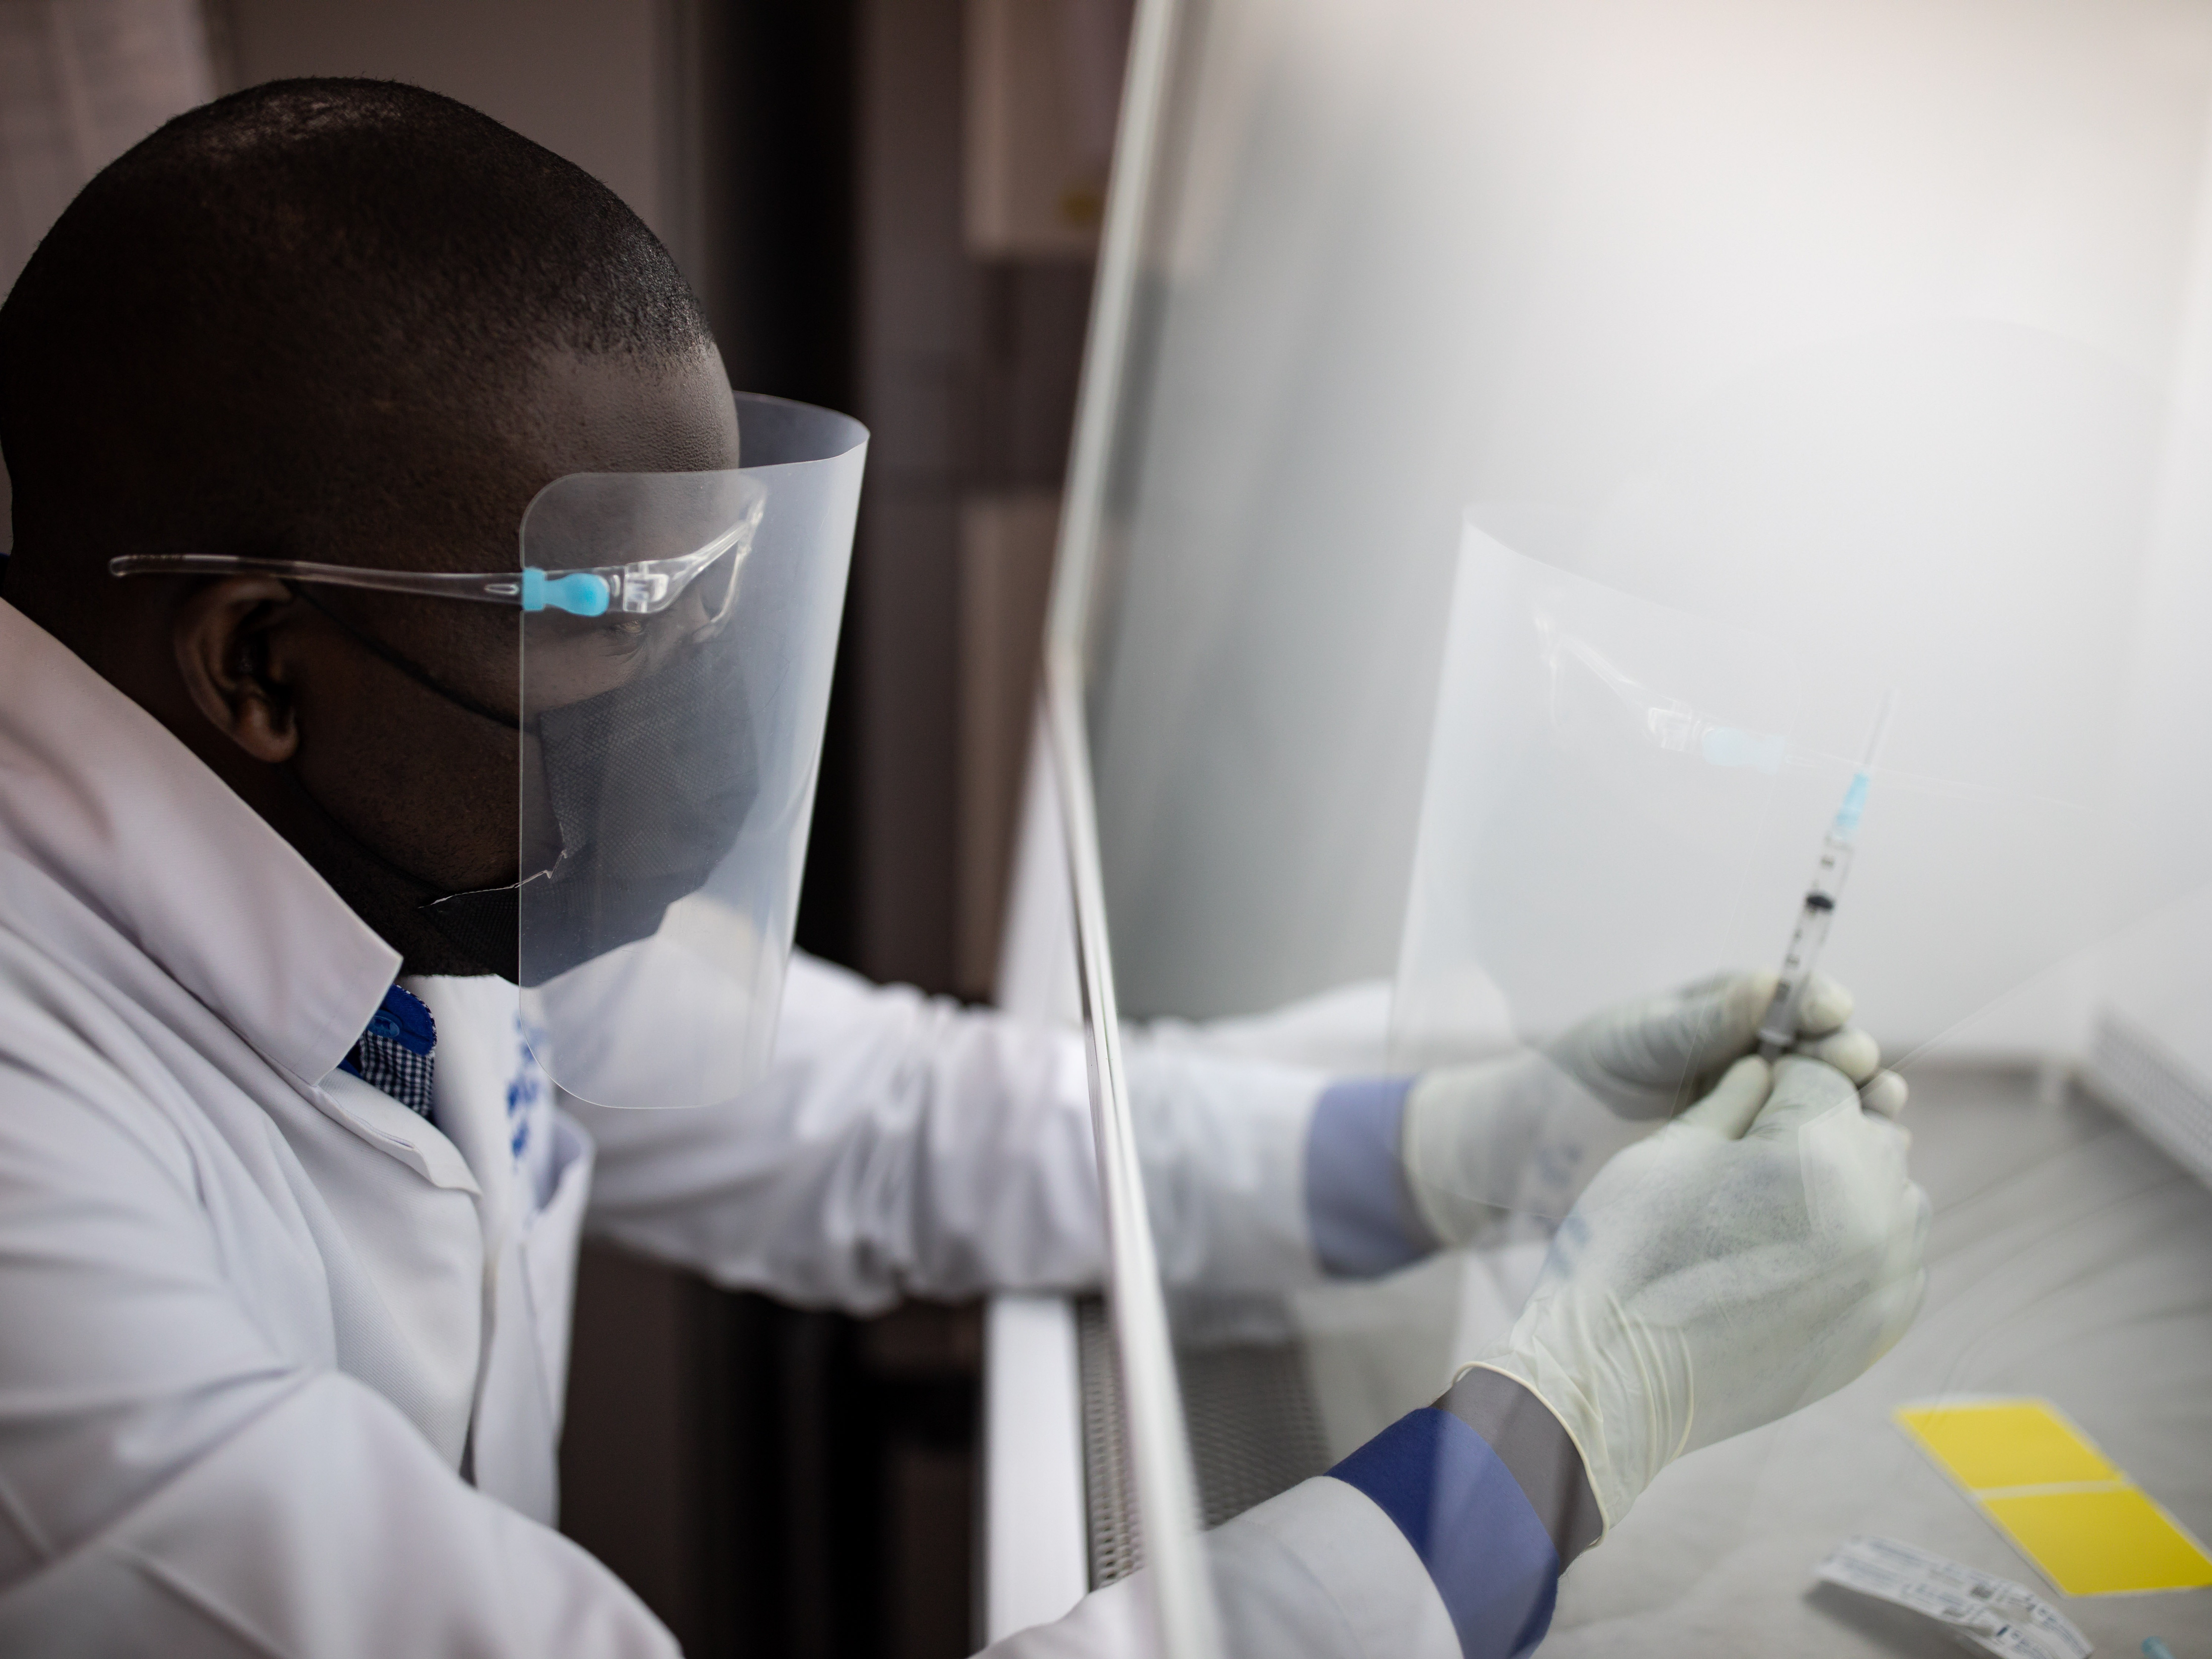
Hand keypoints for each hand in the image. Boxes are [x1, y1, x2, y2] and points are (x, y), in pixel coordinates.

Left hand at [1400, 970, 1906, 1235]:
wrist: (1541, 1152)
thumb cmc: (1580, 1077)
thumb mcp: (1636, 1041)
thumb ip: (1698, 1022)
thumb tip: (1766, 986)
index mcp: (1731, 1013)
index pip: (1792, 998)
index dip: (1817, 1002)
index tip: (1827, 1011)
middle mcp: (1757, 1059)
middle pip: (1825, 1050)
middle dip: (1847, 1053)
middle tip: (1854, 1063)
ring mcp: (1763, 1114)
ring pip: (1830, 1104)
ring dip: (1861, 1103)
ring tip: (1880, 1108)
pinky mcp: (1759, 1168)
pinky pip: (1808, 1156)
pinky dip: (1841, 1154)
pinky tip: (1866, 1161)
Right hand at [1464, 1054, 1930, 1532]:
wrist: (1617, 1380)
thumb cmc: (1629, 1252)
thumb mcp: (1671, 1148)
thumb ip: (1734, 1099)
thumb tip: (1769, 1070)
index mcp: (1821, 1154)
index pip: (1821, 1076)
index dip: (1773, 1080)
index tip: (1736, 1106)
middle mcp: (1876, 1213)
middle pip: (1870, 1132)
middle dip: (1818, 1131)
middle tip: (1747, 1163)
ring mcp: (1887, 1279)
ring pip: (1894, 1194)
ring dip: (1848, 1185)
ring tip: (1772, 1213)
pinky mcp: (1880, 1329)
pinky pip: (1894, 1258)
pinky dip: (1858, 1244)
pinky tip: (1791, 1259)